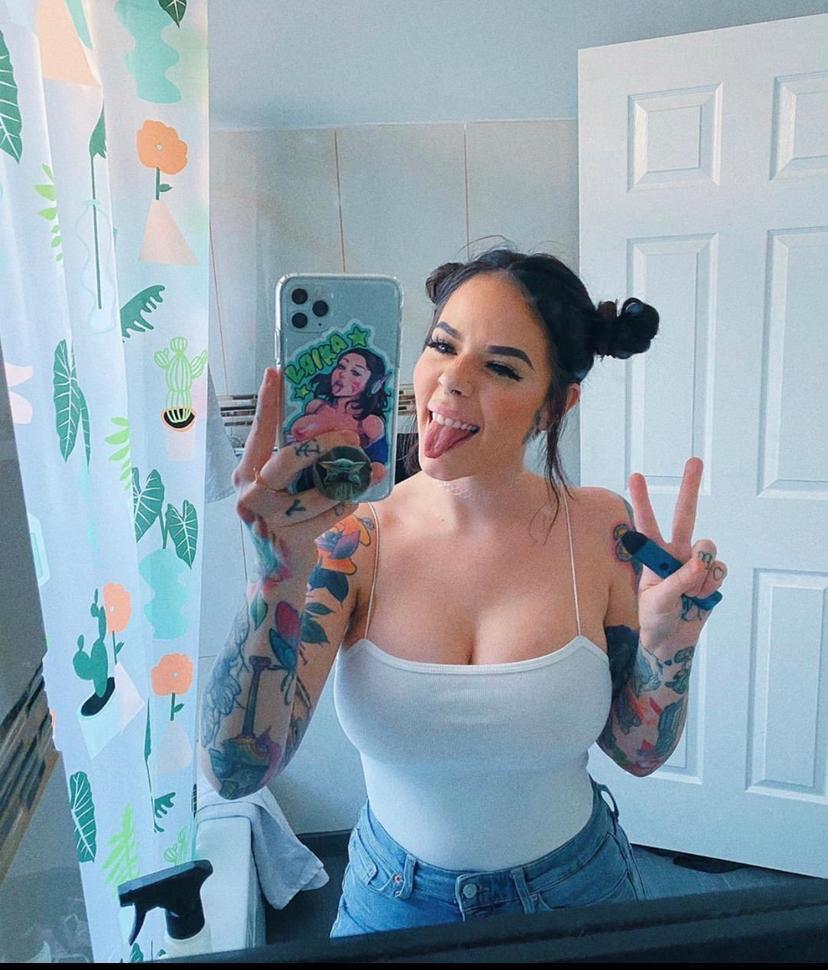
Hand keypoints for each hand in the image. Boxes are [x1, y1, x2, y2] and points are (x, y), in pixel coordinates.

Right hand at [233, 368, 385, 569]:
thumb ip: (295, 463)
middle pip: (287, 459)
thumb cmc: (288, 518)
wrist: (281, 571)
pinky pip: (327, 514)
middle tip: (352, 437)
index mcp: (246, 473)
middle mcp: (250, 493)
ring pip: (314, 491)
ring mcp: (266, 519)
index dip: (267, 403)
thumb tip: (334, 428)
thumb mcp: (285, 487)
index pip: (258, 432)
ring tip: (368, 469)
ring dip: (347, 480)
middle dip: (325, 444)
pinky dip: (345, 505)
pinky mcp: (287, 539)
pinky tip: (355, 498)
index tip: (275, 372)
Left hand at [628, 457, 726, 648]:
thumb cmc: (654, 617)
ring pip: (707, 548)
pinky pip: (719, 570)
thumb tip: (701, 562)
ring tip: (690, 592)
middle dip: (689, 487)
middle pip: (685, 515)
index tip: (635, 475)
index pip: (646, 523)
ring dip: (702, 570)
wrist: (671, 640)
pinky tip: (701, 596)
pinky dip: (712, 585)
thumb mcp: (656, 601)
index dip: (642, 499)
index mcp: (653, 555)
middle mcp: (674, 552)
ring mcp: (695, 562)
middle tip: (694, 461)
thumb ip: (677, 581)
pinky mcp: (711, 575)